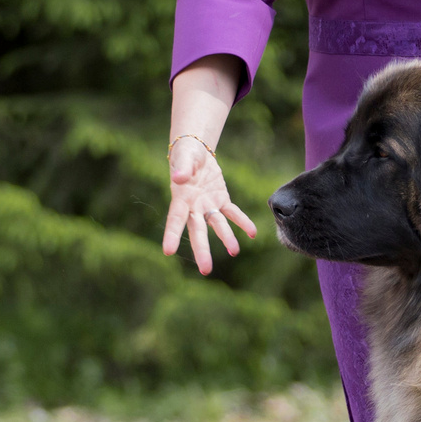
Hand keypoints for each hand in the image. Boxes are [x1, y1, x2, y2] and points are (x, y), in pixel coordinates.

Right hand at [161, 138, 258, 275]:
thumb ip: (181, 167)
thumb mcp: (184, 156)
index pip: (175, 219)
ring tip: (235, 251)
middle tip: (205, 270)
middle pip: (198, 231)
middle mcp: (193, 207)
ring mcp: (208, 205)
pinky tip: (253, 233)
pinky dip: (242, 222)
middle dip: (202, 250)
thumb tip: (179, 178)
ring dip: (226, 238)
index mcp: (180, 199)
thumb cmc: (186, 154)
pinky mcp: (221, 200)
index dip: (171, 234)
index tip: (167, 251)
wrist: (196, 151)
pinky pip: (232, 212)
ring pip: (217, 225)